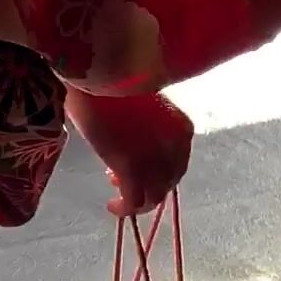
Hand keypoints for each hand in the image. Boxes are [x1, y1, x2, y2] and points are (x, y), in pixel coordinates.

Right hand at [65, 89, 193, 219]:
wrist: (98, 71)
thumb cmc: (114, 79)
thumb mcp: (144, 108)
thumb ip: (146, 126)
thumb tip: (131, 137)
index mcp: (182, 129)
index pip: (178, 162)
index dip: (160, 171)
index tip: (139, 167)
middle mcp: (175, 148)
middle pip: (169, 182)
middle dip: (149, 186)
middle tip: (122, 181)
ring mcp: (154, 161)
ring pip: (154, 197)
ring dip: (137, 202)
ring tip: (118, 198)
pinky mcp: (131, 170)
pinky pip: (134, 202)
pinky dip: (124, 209)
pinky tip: (112, 206)